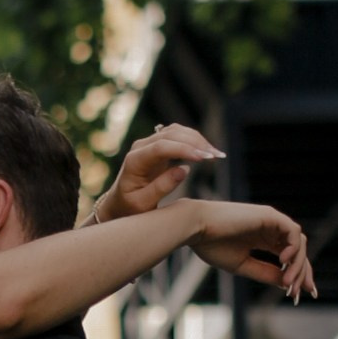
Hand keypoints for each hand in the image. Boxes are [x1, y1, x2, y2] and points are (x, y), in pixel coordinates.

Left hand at [91, 122, 219, 223]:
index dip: (183, 149)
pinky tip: (209, 152)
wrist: (120, 202)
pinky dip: (195, 141)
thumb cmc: (130, 207)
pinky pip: (179, 135)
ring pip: (177, 131)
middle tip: (216, 157)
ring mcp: (149, 143)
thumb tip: (184, 169)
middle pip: (171, 135)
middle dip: (196, 143)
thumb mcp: (143, 204)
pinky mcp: (159, 145)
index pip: (161, 147)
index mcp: (134, 161)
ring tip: (217, 155)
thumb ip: (162, 187)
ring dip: (198, 140)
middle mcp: (141, 147)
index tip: (203, 158)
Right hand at [194, 201, 316, 301]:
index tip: (297, 295)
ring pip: (299, 243)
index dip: (297, 275)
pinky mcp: (270, 215)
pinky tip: (283, 262)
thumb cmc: (211, 245)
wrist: (195, 228)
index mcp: (262, 238)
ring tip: (288, 283)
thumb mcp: (243, 265)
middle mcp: (270, 229)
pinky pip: (293, 232)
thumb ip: (266, 273)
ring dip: (298, 265)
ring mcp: (272, 220)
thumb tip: (288, 285)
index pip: (288, 257)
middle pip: (298, 251)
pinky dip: (293, 248)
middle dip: (303, 273)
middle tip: (300, 294)